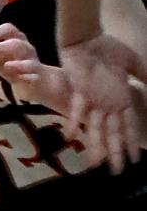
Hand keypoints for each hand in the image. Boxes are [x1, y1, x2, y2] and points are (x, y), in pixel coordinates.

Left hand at [0, 24, 73, 112]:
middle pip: (15, 43)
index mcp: (16, 41)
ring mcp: (32, 61)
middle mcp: (26, 48)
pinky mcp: (36, 75)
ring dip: (12, 59)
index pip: (9, 29)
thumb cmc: (15, 68)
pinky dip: (23, 71)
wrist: (40, 83)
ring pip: (26, 54)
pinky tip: (15, 75)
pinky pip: (33, 71)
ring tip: (4, 65)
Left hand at [57, 33, 142, 173]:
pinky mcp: (80, 92)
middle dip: (115, 153)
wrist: (87, 37)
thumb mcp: (133, 63)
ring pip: (96, 128)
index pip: (128, 126)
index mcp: (121, 99)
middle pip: (113, 133)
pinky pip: (77, 110)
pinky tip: (72, 137)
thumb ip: (144, 75)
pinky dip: (75, 122)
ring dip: (96, 146)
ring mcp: (93, 100)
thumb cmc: (108, 49)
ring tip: (95, 165)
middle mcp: (107, 104)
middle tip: (116, 172)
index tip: (135, 159)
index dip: (131, 143)